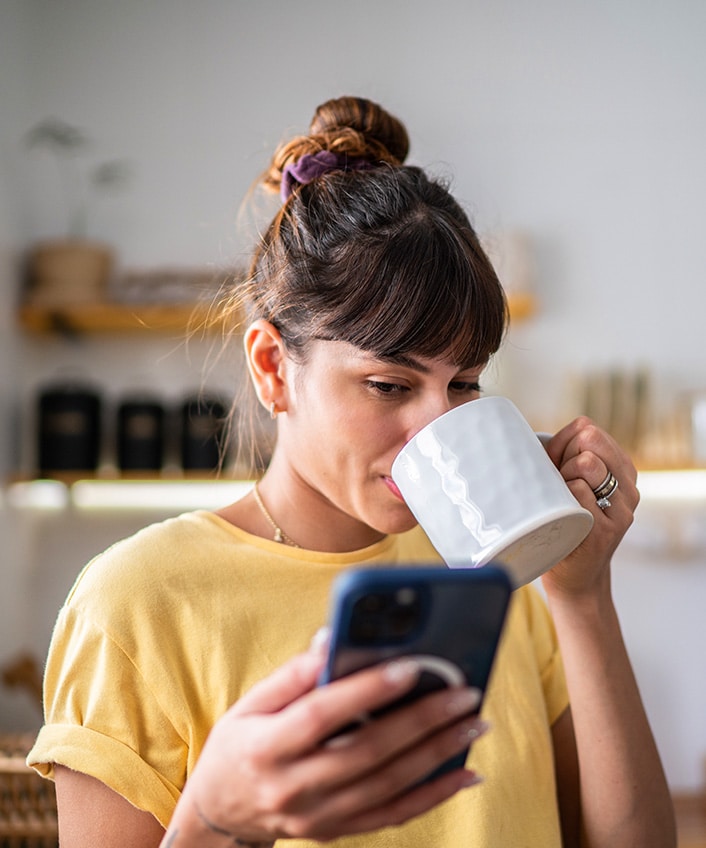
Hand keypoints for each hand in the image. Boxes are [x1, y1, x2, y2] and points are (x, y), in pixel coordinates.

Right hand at [181, 649, 485, 843]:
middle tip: (463, 694)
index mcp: (267, 747)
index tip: (409, 666)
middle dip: (421, 721)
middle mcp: (294, 788)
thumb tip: (331, 641)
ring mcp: (319, 816)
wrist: (221, 812)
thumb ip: (292, 675)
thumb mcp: (249, 703)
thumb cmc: (238, 745)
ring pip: (389, 786)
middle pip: (367, 752)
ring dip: (438, 754)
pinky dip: (434, 795)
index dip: (366, 691)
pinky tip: (465, 774)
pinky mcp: (338, 830)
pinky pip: (394, 816)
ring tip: (473, 723)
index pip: (322, 716)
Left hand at [541, 416, 638, 597]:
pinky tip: (562, 517)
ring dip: (562, 478)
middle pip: (587, 440)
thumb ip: (562, 456)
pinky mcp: (606, 529)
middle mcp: (629, 487)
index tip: (557, 468)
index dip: (562, 444)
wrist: (574, 576)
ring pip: (586, 463)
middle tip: (559, 488)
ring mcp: (621, 509)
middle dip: (563, 459)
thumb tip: (525, 435)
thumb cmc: (563, 521)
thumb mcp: (569, 482)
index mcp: (623, 470)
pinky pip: (577, 491)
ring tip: (561, 502)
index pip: (586, 428)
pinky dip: (561, 498)